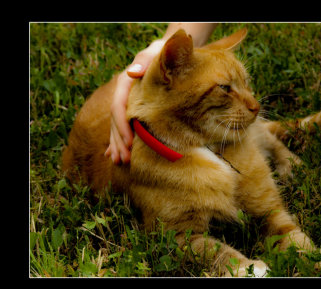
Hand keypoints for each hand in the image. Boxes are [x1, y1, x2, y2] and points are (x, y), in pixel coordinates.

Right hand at [104, 40, 165, 163]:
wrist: (166, 54)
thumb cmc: (163, 54)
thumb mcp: (155, 53)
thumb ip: (143, 62)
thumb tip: (132, 71)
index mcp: (125, 83)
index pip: (119, 107)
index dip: (122, 126)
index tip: (128, 142)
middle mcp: (122, 95)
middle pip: (116, 121)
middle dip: (119, 141)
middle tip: (123, 160)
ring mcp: (126, 103)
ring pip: (117, 126)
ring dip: (117, 145)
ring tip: (119, 162)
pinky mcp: (131, 109)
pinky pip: (122, 126)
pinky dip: (118, 140)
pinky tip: (114, 154)